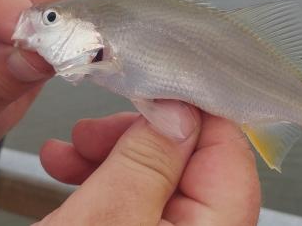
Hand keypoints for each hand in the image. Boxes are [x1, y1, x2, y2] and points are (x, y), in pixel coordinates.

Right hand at [39, 101, 260, 225]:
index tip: (155, 89)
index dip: (193, 112)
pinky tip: (72, 171)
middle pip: (193, 164)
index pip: (230, 153)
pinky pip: (140, 202)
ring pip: (160, 179)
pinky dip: (107, 181)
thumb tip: (179, 112)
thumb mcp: (105, 222)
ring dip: (115, 156)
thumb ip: (147, 162)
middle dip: (142, 137)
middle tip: (99, 128)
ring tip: (71, 150)